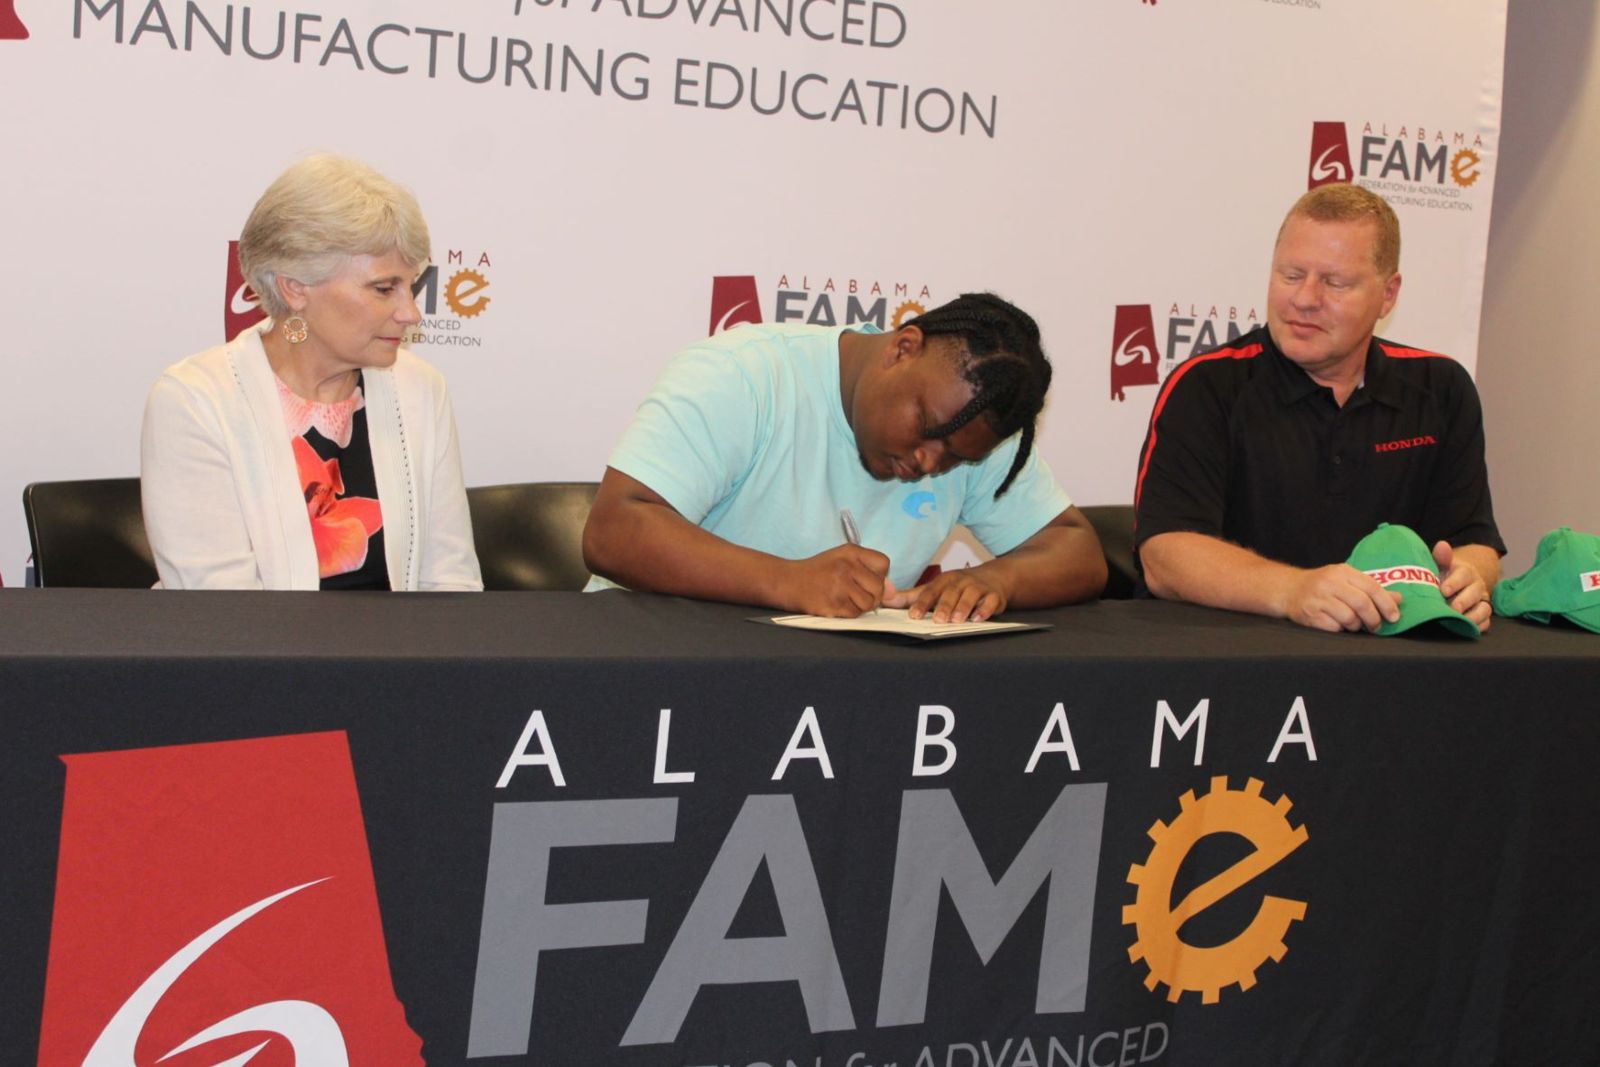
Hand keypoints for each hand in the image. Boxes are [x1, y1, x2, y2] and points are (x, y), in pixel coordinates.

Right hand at [780, 544, 891, 617]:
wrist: (788, 581)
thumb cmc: (817, 572)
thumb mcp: (842, 560)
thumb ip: (869, 571)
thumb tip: (893, 591)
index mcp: (851, 552)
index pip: (884, 564)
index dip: (879, 575)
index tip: (865, 578)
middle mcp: (847, 566)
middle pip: (879, 588)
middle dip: (871, 596)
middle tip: (855, 594)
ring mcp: (840, 586)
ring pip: (868, 604)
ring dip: (860, 606)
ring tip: (844, 599)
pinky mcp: (833, 604)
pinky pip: (854, 615)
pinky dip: (848, 614)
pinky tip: (836, 605)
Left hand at [884, 566, 1008, 622]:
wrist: (993, 577)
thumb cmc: (958, 586)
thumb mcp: (935, 588)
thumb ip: (911, 597)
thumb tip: (885, 600)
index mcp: (944, 580)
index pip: (930, 591)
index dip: (921, 603)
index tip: (913, 615)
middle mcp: (961, 581)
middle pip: (951, 593)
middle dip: (944, 606)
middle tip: (937, 620)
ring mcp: (978, 588)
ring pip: (970, 596)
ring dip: (963, 608)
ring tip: (956, 620)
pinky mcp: (994, 596)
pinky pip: (991, 601)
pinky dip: (985, 610)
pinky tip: (978, 619)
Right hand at [1282, 563, 1401, 632]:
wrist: (1289, 589)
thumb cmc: (1323, 586)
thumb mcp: (1347, 581)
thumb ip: (1372, 589)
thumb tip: (1398, 599)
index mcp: (1343, 571)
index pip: (1371, 587)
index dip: (1386, 603)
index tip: (1394, 617)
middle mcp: (1330, 583)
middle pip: (1361, 604)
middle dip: (1373, 619)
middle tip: (1376, 627)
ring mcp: (1318, 598)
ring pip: (1349, 618)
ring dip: (1356, 626)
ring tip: (1354, 624)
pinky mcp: (1309, 614)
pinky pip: (1334, 627)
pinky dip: (1340, 629)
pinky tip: (1338, 625)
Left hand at [1432, 540, 1492, 632]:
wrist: (1456, 583)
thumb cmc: (1445, 575)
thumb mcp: (1441, 564)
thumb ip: (1441, 557)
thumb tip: (1442, 545)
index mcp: (1465, 572)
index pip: (1464, 575)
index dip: (1454, 582)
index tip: (1443, 590)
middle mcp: (1476, 586)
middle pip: (1475, 593)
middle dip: (1464, 601)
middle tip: (1453, 608)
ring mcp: (1481, 600)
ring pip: (1484, 608)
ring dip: (1474, 615)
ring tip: (1461, 620)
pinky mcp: (1482, 613)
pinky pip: (1486, 620)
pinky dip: (1480, 625)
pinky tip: (1470, 627)